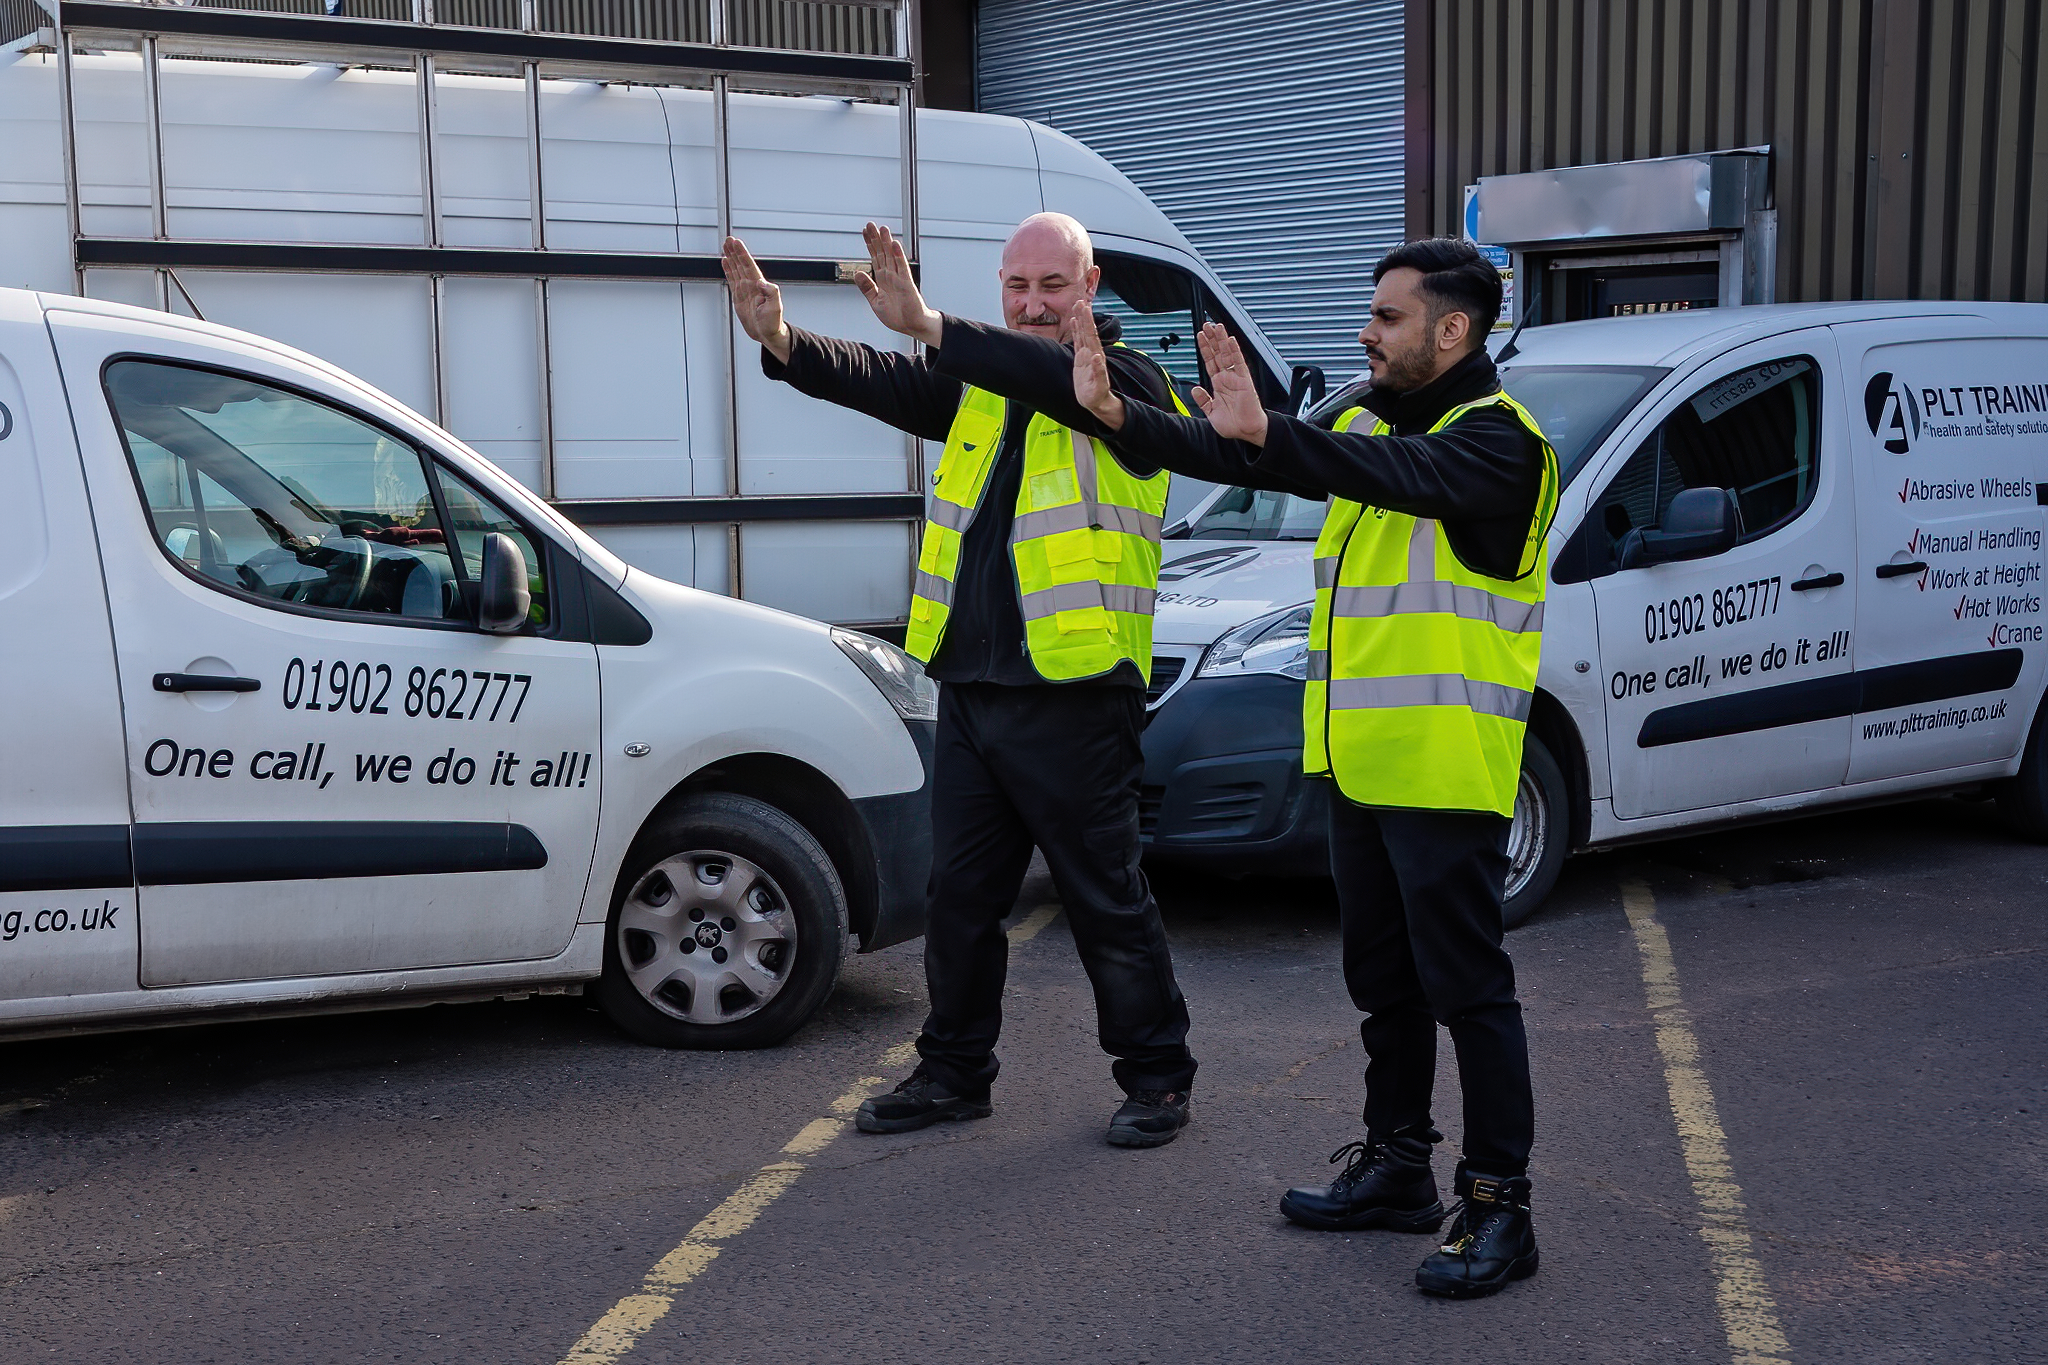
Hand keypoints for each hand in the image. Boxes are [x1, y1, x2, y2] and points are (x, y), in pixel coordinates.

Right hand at [722, 236, 791, 362]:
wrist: (767, 334)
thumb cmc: (773, 322)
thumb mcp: (775, 307)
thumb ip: (771, 292)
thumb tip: (761, 282)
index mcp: (759, 285)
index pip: (748, 265)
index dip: (742, 253)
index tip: (736, 243)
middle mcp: (752, 285)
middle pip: (741, 263)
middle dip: (735, 251)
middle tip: (728, 239)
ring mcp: (745, 290)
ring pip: (736, 269)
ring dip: (731, 257)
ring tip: (725, 246)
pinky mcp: (739, 296)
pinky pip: (732, 280)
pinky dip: (728, 270)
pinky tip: (726, 262)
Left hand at [855, 222, 943, 346]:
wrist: (912, 326)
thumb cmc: (898, 316)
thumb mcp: (876, 302)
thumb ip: (867, 287)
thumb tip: (858, 273)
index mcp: (883, 280)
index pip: (875, 257)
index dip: (870, 245)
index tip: (865, 233)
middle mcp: (891, 276)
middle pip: (882, 253)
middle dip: (876, 239)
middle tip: (870, 225)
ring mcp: (899, 278)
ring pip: (891, 256)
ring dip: (887, 242)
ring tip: (882, 229)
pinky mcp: (907, 283)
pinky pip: (902, 267)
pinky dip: (898, 255)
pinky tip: (894, 245)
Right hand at [1070, 301, 1125, 430]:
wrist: (1096, 402)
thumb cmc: (1098, 395)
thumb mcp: (1099, 385)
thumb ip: (1099, 371)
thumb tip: (1097, 357)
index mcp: (1096, 356)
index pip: (1091, 335)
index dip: (1088, 321)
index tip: (1085, 309)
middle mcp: (1092, 352)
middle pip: (1087, 330)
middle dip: (1084, 316)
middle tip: (1080, 301)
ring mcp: (1086, 355)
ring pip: (1082, 333)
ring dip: (1080, 319)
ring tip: (1078, 306)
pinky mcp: (1080, 359)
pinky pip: (1078, 341)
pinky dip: (1076, 330)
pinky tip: (1074, 321)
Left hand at [1193, 323, 1268, 444]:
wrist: (1246, 431)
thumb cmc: (1233, 424)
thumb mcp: (1211, 413)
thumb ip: (1203, 400)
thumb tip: (1195, 390)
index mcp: (1219, 385)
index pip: (1210, 362)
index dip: (1205, 349)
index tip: (1200, 336)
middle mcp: (1227, 378)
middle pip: (1218, 354)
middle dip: (1212, 339)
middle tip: (1207, 325)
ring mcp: (1236, 378)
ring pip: (1228, 354)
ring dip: (1222, 340)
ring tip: (1216, 326)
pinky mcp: (1245, 381)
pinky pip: (1239, 363)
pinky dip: (1235, 351)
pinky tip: (1230, 340)